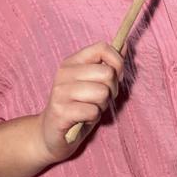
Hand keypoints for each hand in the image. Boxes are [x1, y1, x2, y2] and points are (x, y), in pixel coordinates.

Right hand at [37, 41, 123, 165]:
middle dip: (112, 90)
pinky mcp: (61, 112)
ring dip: (102, 105)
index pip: (102, 48)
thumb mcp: (93, 83)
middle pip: (107, 73)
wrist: (51, 133)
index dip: (117, 62)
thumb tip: (125, 44)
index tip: (116, 77)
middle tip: (100, 98)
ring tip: (90, 108)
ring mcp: (60, 92)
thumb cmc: (77, 106)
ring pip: (102, 93)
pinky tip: (83, 118)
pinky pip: (93, 111)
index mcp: (72, 62)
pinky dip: (93, 117)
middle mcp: (64, 73)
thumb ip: (108, 64)